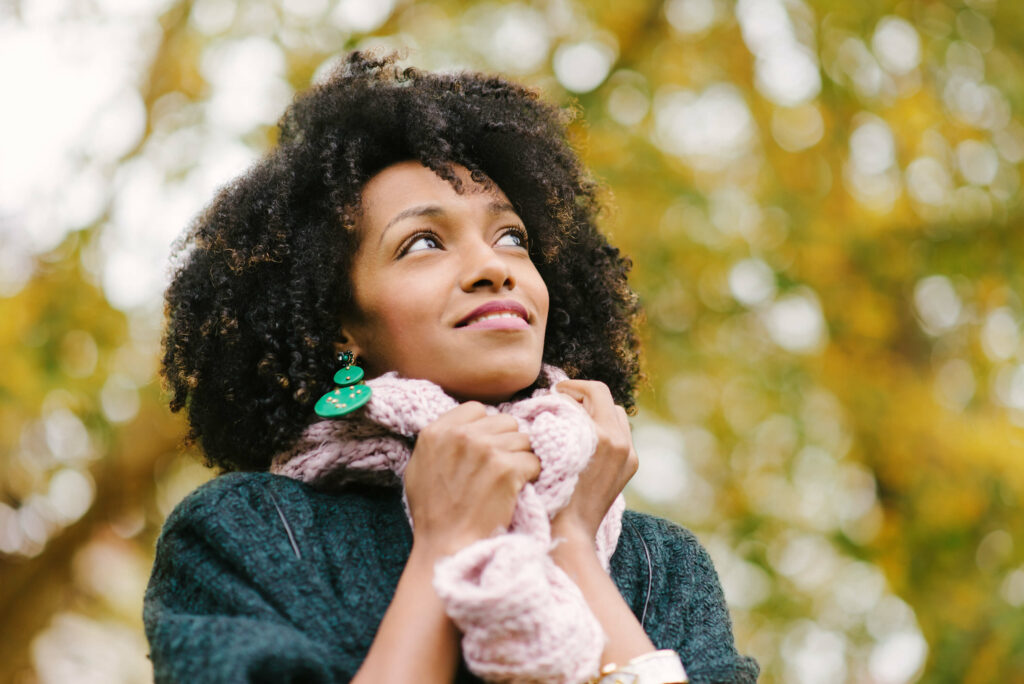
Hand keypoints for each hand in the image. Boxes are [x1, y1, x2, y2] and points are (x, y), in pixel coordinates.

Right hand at [404, 402, 540, 557]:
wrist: (446, 546)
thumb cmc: (433, 513)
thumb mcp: (420, 467)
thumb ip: (441, 440)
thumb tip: (464, 426)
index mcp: (437, 431)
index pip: (477, 409)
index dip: (485, 428)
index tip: (484, 449)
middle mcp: (461, 435)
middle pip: (505, 421)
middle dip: (506, 442)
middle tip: (498, 468)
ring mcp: (485, 450)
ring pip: (523, 440)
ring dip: (520, 459)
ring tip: (505, 482)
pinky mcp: (507, 469)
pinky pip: (534, 461)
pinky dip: (530, 476)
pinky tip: (514, 491)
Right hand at [551, 380, 637, 544]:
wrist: (571, 533)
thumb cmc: (550, 494)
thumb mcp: (549, 450)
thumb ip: (557, 420)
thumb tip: (554, 400)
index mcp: (601, 436)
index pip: (592, 391)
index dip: (571, 387)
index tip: (555, 393)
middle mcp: (621, 443)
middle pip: (606, 399)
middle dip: (583, 396)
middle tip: (563, 401)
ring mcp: (629, 456)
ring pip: (616, 415)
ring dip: (596, 411)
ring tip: (573, 419)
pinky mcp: (630, 467)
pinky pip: (621, 435)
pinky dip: (604, 429)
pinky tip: (584, 440)